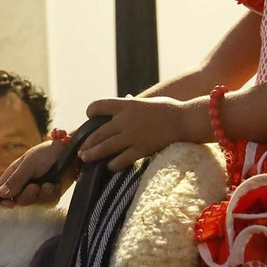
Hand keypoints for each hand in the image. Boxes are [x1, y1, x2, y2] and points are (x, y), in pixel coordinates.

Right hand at [0, 139, 76, 206]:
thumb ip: (16, 179)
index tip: (9, 204)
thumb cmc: (46, 153)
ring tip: (48, 184)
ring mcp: (38, 190)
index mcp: (14, 175)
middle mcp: (24, 184)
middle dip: (27, 196)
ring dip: (41, 195)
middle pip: (18, 201)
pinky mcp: (51, 194)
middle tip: (34, 187)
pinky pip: (49, 202)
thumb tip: (0, 194)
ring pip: (34, 203)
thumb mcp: (29, 163)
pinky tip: (55, 185)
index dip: (2, 201)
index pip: (1, 192)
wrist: (69, 151)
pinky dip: (52, 194)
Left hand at [81, 96, 202, 170]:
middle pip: (98, 132)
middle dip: (88, 142)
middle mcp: (125, 120)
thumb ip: (134, 103)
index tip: (89, 116)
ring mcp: (132, 136)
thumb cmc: (170, 109)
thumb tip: (127, 99)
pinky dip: (112, 164)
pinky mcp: (141, 149)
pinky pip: (121, 159)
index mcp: (126, 105)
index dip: (91, 111)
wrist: (185, 120)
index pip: (99, 105)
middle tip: (82, 150)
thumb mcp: (148, 101)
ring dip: (93, 154)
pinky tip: (109, 166)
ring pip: (105, 147)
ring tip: (86, 158)